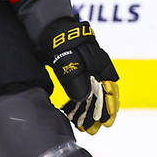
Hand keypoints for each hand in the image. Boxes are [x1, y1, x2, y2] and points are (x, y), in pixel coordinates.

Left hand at [41, 18, 119, 133]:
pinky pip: (81, 90)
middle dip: (99, 114)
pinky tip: (73, 113)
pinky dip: (78, 103)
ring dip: (88, 111)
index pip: (110, 89)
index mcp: (100, 65)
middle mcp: (96, 69)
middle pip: (101, 95)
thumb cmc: (59, 40)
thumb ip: (75, 78)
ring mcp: (85, 71)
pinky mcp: (74, 72)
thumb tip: (83, 98)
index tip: (107, 122)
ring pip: (91, 95)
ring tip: (84, 127)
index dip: (109, 107)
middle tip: (94, 130)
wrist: (46, 26)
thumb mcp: (67, 59)